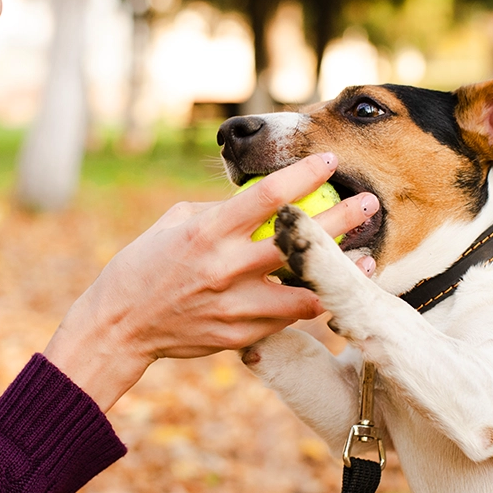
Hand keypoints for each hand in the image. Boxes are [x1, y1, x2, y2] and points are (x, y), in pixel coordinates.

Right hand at [43, 152, 379, 410]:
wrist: (120, 326)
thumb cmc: (145, 265)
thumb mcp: (175, 223)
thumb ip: (219, 211)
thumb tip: (261, 196)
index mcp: (207, 232)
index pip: (267, 195)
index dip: (303, 173)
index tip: (329, 158)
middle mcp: (225, 268)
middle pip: (298, 241)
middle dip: (342, 219)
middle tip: (372, 203)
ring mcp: (235, 306)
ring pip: (305, 291)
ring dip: (339, 273)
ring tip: (367, 258)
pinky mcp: (240, 335)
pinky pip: (286, 318)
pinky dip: (310, 302)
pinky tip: (331, 291)